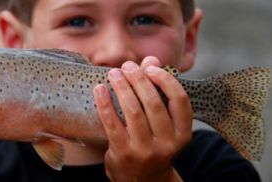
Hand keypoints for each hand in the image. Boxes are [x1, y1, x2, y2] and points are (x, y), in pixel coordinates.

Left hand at [93, 57, 191, 181]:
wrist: (142, 180)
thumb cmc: (153, 144)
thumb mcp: (162, 123)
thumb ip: (158, 91)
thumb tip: (151, 59)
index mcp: (182, 133)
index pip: (180, 100)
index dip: (165, 80)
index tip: (150, 67)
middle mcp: (167, 143)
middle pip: (153, 103)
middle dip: (139, 80)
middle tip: (126, 66)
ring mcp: (145, 150)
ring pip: (133, 112)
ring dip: (122, 88)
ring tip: (113, 73)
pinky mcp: (123, 153)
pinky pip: (112, 123)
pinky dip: (105, 103)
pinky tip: (100, 89)